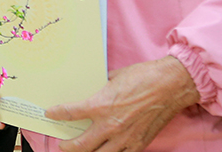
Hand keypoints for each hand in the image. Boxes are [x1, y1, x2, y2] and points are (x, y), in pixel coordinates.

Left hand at [47, 56, 199, 151]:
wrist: (170, 85)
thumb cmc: (142, 77)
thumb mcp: (113, 78)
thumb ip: (99, 88)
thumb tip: (91, 89)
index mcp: (100, 106)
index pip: (70, 113)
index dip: (57, 113)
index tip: (51, 113)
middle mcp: (110, 126)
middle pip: (81, 144)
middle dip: (68, 146)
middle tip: (62, 145)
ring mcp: (125, 138)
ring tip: (80, 151)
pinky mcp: (139, 144)